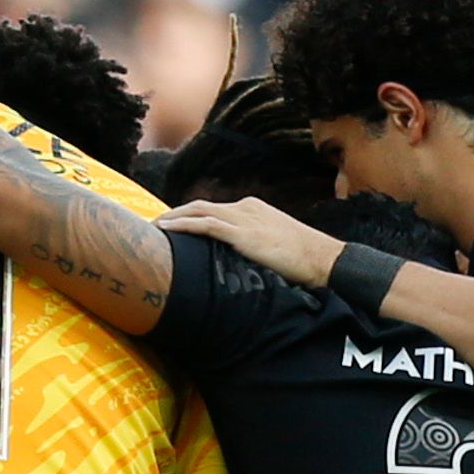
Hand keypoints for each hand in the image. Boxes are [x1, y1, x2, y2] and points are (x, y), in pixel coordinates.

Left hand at [159, 197, 340, 288]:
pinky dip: (183, 226)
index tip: (170, 227)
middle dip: (174, 215)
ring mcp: (244, 218)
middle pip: (199, 207)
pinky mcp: (243, 233)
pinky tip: (165, 231)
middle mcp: (245, 208)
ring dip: (171, 219)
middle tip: (151, 226)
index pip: (213, 210)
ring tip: (151, 229)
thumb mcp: (273, 249)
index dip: (188, 217)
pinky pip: (205, 226)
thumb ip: (253, 250)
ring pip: (197, 212)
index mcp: (252, 209)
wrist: (322, 258)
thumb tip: (237, 266)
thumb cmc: (303, 260)